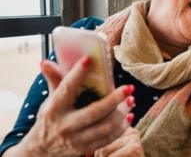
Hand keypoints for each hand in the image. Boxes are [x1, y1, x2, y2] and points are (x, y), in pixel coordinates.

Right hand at [18, 57, 134, 156]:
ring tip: (131, 100)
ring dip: (121, 113)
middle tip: (129, 88)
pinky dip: (121, 127)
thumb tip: (46, 62)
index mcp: (54, 108)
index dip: (77, 74)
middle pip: (94, 112)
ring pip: (105, 127)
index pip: (66, 89)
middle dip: (114, 99)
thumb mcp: (50, 100)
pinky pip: (108, 138)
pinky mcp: (85, 149)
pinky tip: (129, 116)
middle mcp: (65, 125)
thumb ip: (54, 80)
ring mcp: (76, 139)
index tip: (89, 60)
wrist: (42, 148)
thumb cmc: (51, 117)